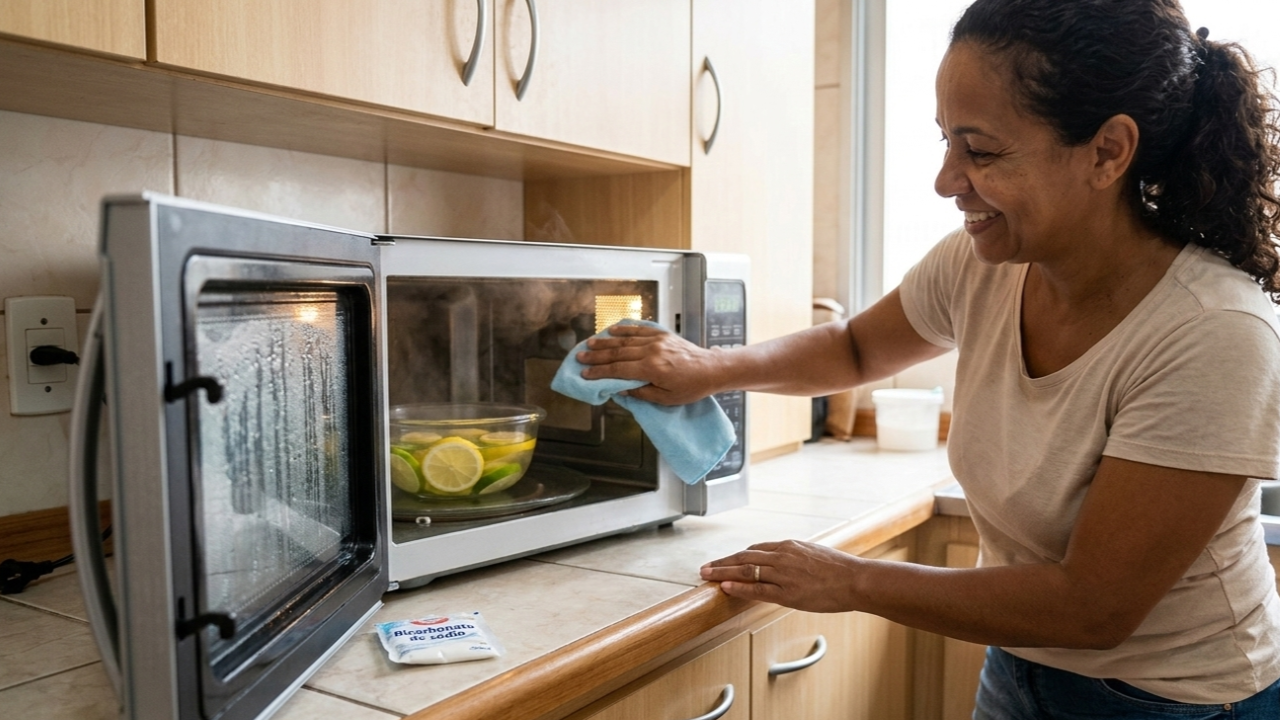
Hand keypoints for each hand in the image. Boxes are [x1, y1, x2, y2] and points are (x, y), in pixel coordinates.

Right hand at [576, 323, 724, 404]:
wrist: (711, 369)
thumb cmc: (691, 387)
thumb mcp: (666, 399)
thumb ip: (642, 392)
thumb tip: (621, 389)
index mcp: (651, 369)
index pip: (618, 370)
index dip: (599, 372)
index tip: (585, 374)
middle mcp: (651, 351)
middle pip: (617, 353)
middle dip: (597, 355)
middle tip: (580, 357)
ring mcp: (657, 340)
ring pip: (625, 340)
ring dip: (606, 341)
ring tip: (590, 343)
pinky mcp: (663, 335)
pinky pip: (640, 330)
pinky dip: (625, 329)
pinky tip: (613, 329)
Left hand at [699, 540, 862, 612]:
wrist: (855, 580)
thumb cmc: (839, 569)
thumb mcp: (814, 553)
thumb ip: (795, 556)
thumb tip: (784, 560)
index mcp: (789, 546)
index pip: (755, 549)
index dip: (736, 556)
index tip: (724, 561)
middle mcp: (782, 556)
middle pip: (744, 557)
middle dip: (722, 563)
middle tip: (705, 568)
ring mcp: (783, 574)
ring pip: (746, 571)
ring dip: (723, 573)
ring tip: (707, 577)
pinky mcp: (788, 593)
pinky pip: (757, 589)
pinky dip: (739, 587)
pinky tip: (726, 587)